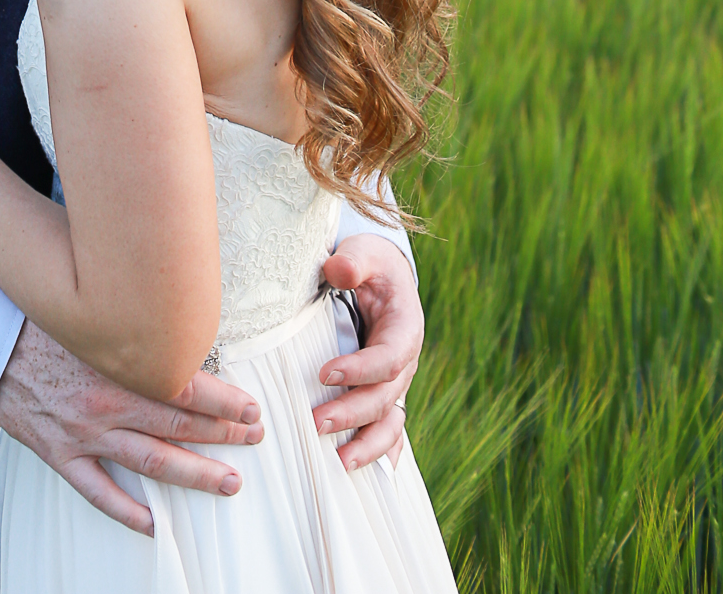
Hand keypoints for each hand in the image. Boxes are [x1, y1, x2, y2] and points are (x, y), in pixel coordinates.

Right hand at [0, 321, 263, 533]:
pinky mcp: (60, 453)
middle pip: (177, 427)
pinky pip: (98, 492)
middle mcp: (106, 404)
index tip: (251, 408)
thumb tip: (172, 304)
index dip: (223, 403)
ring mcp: (84, 434)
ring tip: (228, 482)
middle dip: (222, 436)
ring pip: (151, 462)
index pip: (184, 388)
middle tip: (254, 439)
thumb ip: (130, 314)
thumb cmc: (37, 315)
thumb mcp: (89, 305)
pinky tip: (154, 524)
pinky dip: (127, 512)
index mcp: (115, 364)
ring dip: (194, 475)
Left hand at [315, 232, 422, 468]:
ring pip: (390, 421)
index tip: (324, 372)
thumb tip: (336, 270)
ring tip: (340, 463)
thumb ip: (353, 261)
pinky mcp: (383, 392)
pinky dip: (379, 451)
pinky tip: (361, 471)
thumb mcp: (365, 251)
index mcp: (405, 329)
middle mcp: (405, 362)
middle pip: (385, 397)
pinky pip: (387, 427)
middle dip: (353, 414)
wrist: (383, 275)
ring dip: (367, 444)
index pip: (388, 358)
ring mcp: (396, 382)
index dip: (361, 370)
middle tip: (317, 423)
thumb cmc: (372, 264)